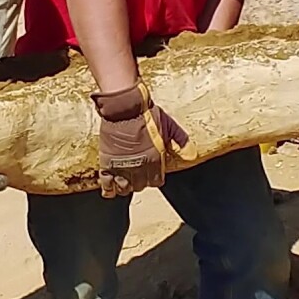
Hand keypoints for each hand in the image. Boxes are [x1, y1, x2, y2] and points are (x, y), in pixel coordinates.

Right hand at [92, 81, 196, 198]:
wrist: (125, 107)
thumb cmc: (147, 114)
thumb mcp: (170, 125)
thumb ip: (181, 142)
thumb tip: (192, 156)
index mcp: (155, 160)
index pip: (156, 182)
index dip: (154, 178)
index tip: (152, 173)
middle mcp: (138, 167)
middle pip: (140, 186)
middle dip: (140, 181)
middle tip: (138, 174)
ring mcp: (122, 166)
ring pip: (124, 188)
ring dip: (125, 186)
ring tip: (125, 181)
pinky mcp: (107, 162)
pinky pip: (106, 183)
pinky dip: (108, 189)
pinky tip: (110, 191)